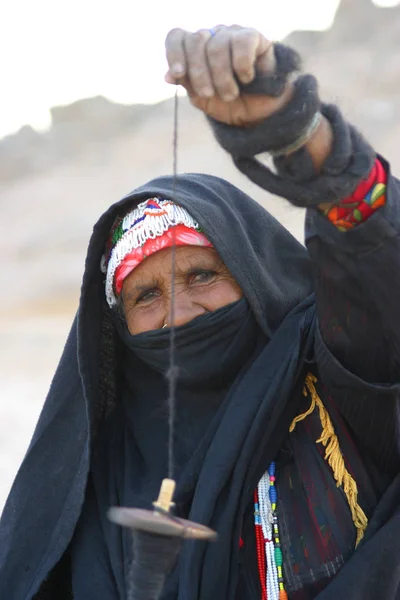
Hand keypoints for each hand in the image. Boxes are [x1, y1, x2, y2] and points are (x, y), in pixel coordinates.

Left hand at [165, 25, 292, 126]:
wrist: (258, 115)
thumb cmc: (229, 105)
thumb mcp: (203, 99)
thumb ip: (186, 84)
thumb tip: (168, 76)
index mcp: (195, 49)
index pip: (177, 37)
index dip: (174, 53)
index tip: (177, 73)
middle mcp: (212, 36)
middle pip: (196, 41)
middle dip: (199, 73)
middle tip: (208, 93)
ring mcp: (232, 34)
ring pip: (217, 45)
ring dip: (222, 77)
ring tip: (230, 94)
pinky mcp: (254, 37)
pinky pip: (242, 43)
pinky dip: (242, 66)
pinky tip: (246, 78)